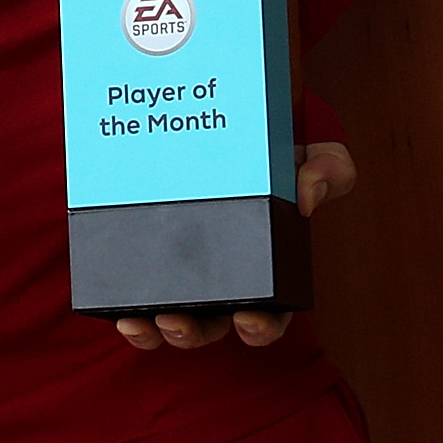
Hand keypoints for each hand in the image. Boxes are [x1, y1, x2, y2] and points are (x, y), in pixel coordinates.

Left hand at [112, 139, 357, 353]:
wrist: (223, 110)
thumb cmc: (272, 144)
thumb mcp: (310, 149)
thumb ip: (328, 167)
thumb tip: (306, 197)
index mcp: (261, 267)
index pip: (268, 315)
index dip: (261, 327)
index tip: (248, 320)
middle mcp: (217, 278)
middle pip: (207, 325)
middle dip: (191, 333)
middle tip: (176, 321)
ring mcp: (176, 268)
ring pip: (165, 317)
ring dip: (151, 331)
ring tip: (137, 322)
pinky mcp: (141, 249)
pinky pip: (128, 289)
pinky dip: (120, 306)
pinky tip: (114, 306)